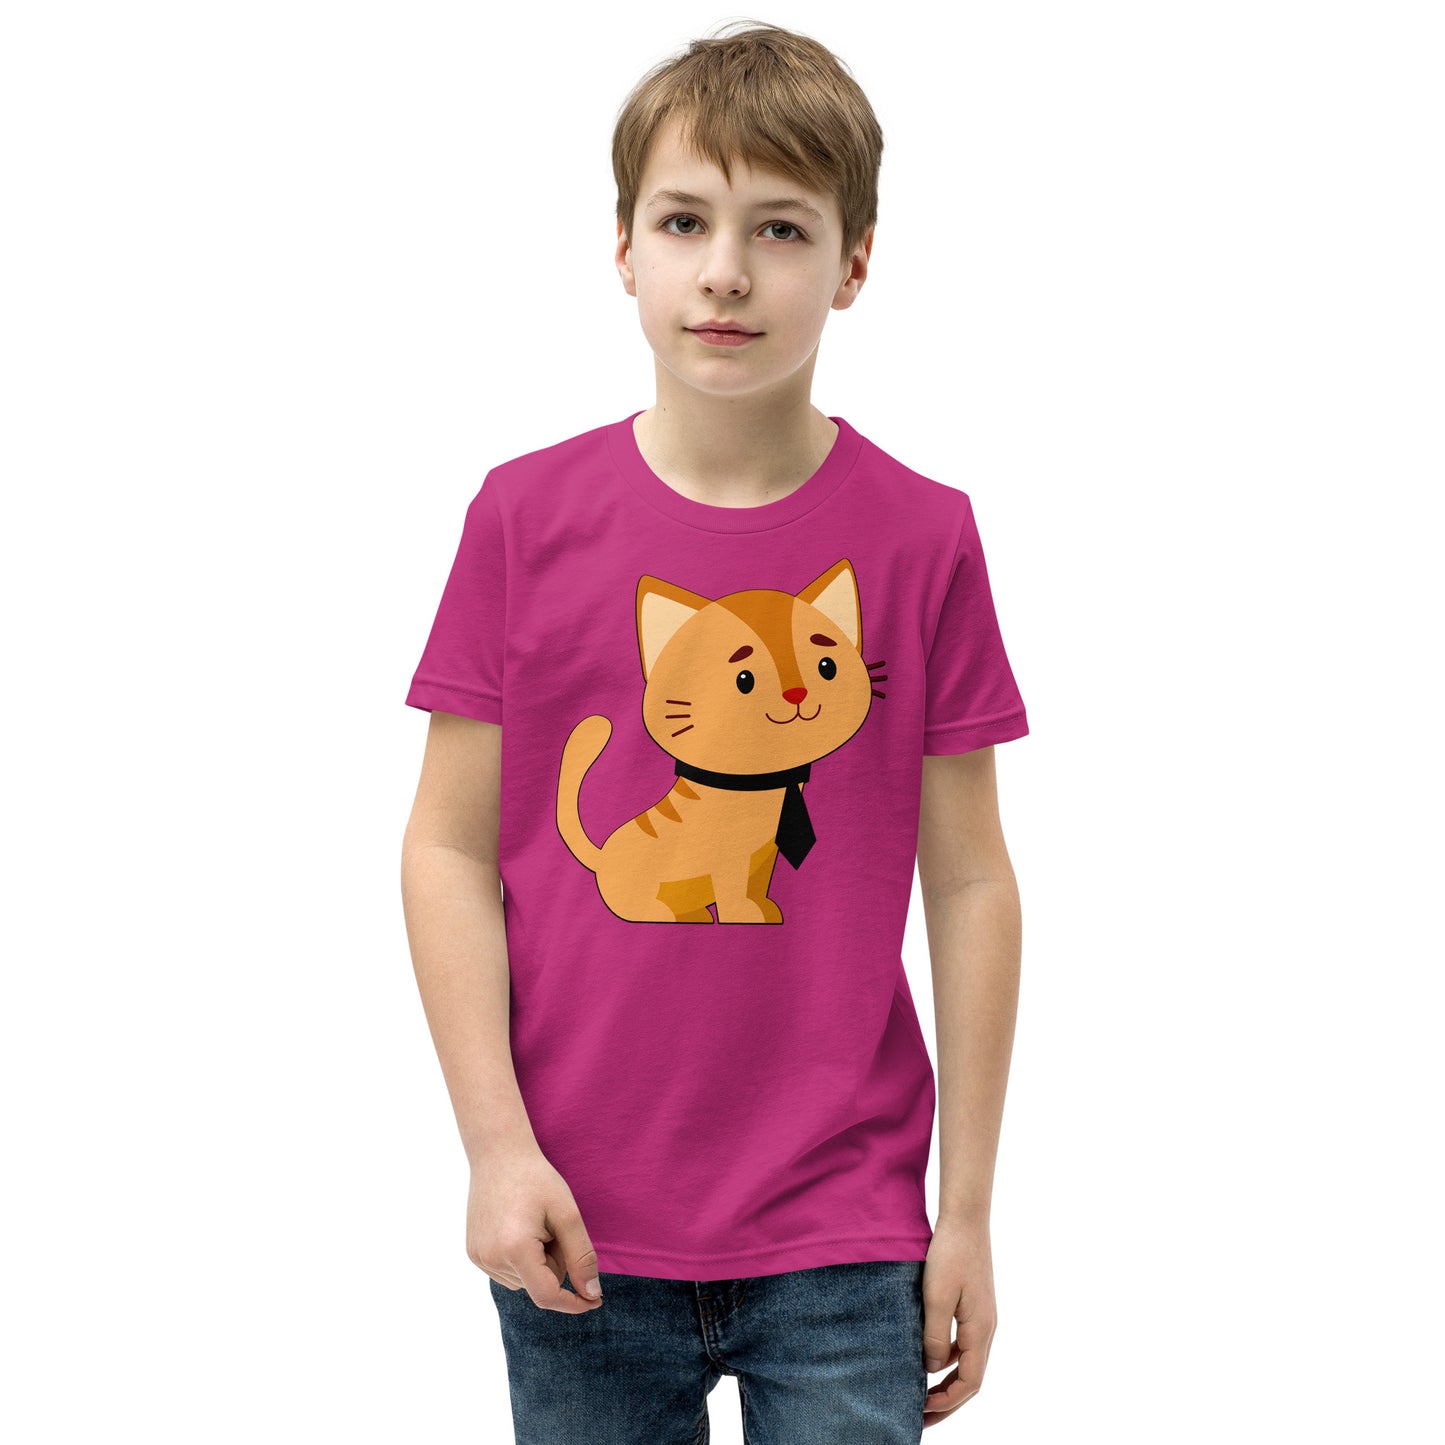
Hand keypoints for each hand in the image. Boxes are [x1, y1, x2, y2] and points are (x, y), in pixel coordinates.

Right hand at [466, 1145, 604, 1313]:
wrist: (498, 1154)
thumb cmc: (536, 1179)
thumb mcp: (567, 1213)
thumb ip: (581, 1256)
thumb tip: (591, 1294)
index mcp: (515, 1248)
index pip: (547, 1295)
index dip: (573, 1303)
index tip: (595, 1300)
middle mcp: (491, 1258)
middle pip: (538, 1285)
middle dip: (554, 1263)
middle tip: (551, 1226)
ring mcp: (479, 1257)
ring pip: (524, 1281)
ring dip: (538, 1261)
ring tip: (533, 1224)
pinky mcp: (473, 1253)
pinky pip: (508, 1272)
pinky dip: (522, 1259)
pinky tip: (518, 1228)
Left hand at [920, 1215, 996, 1428]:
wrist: (965, 1219)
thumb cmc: (950, 1254)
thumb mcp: (937, 1296)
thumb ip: (934, 1335)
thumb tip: (928, 1369)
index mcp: (981, 1331)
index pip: (969, 1383)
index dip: (947, 1402)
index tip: (921, 1410)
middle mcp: (986, 1329)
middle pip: (970, 1379)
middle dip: (947, 1403)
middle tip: (920, 1419)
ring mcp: (981, 1317)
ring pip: (965, 1362)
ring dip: (945, 1382)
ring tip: (919, 1394)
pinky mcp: (973, 1306)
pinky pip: (961, 1343)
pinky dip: (945, 1358)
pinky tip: (924, 1357)